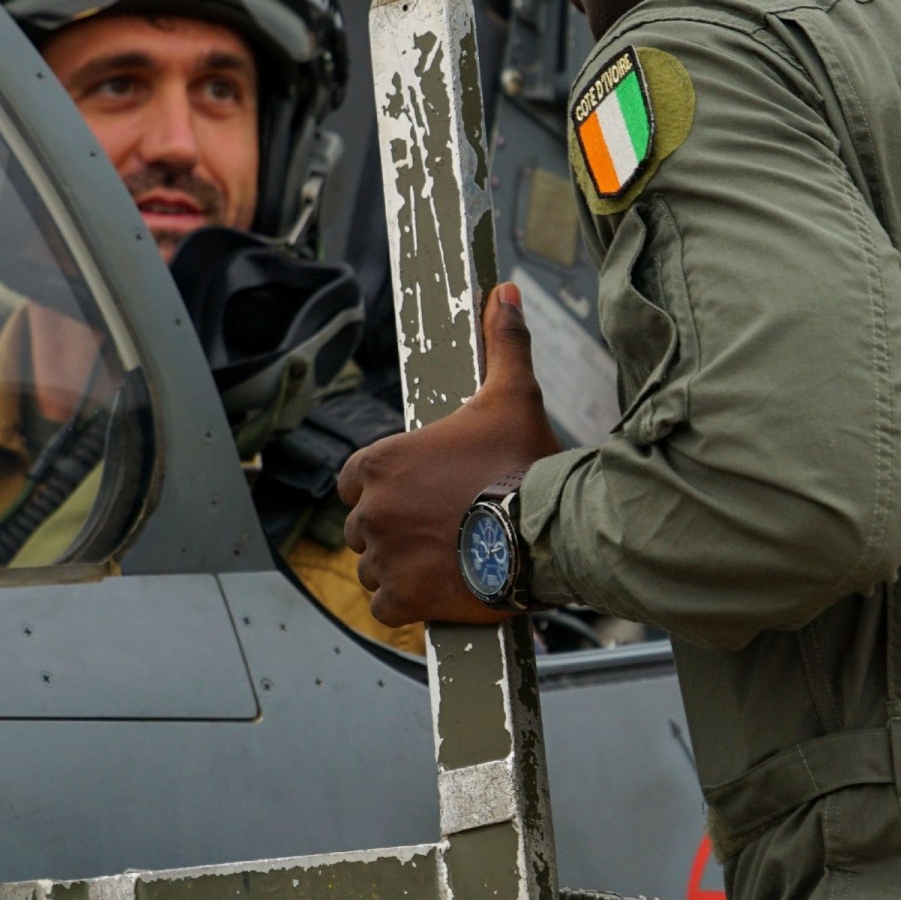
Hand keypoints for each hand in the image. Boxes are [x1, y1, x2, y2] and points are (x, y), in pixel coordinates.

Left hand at [338, 282, 561, 626]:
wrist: (546, 531)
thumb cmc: (522, 462)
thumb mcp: (512, 394)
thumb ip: (502, 344)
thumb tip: (506, 293)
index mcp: (380, 462)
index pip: (354, 478)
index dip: (382, 486)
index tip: (417, 491)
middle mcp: (370, 510)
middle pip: (364, 525)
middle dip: (393, 527)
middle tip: (440, 526)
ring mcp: (383, 557)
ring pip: (372, 567)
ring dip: (398, 566)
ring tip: (443, 558)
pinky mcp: (401, 598)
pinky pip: (384, 606)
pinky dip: (404, 603)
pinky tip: (437, 590)